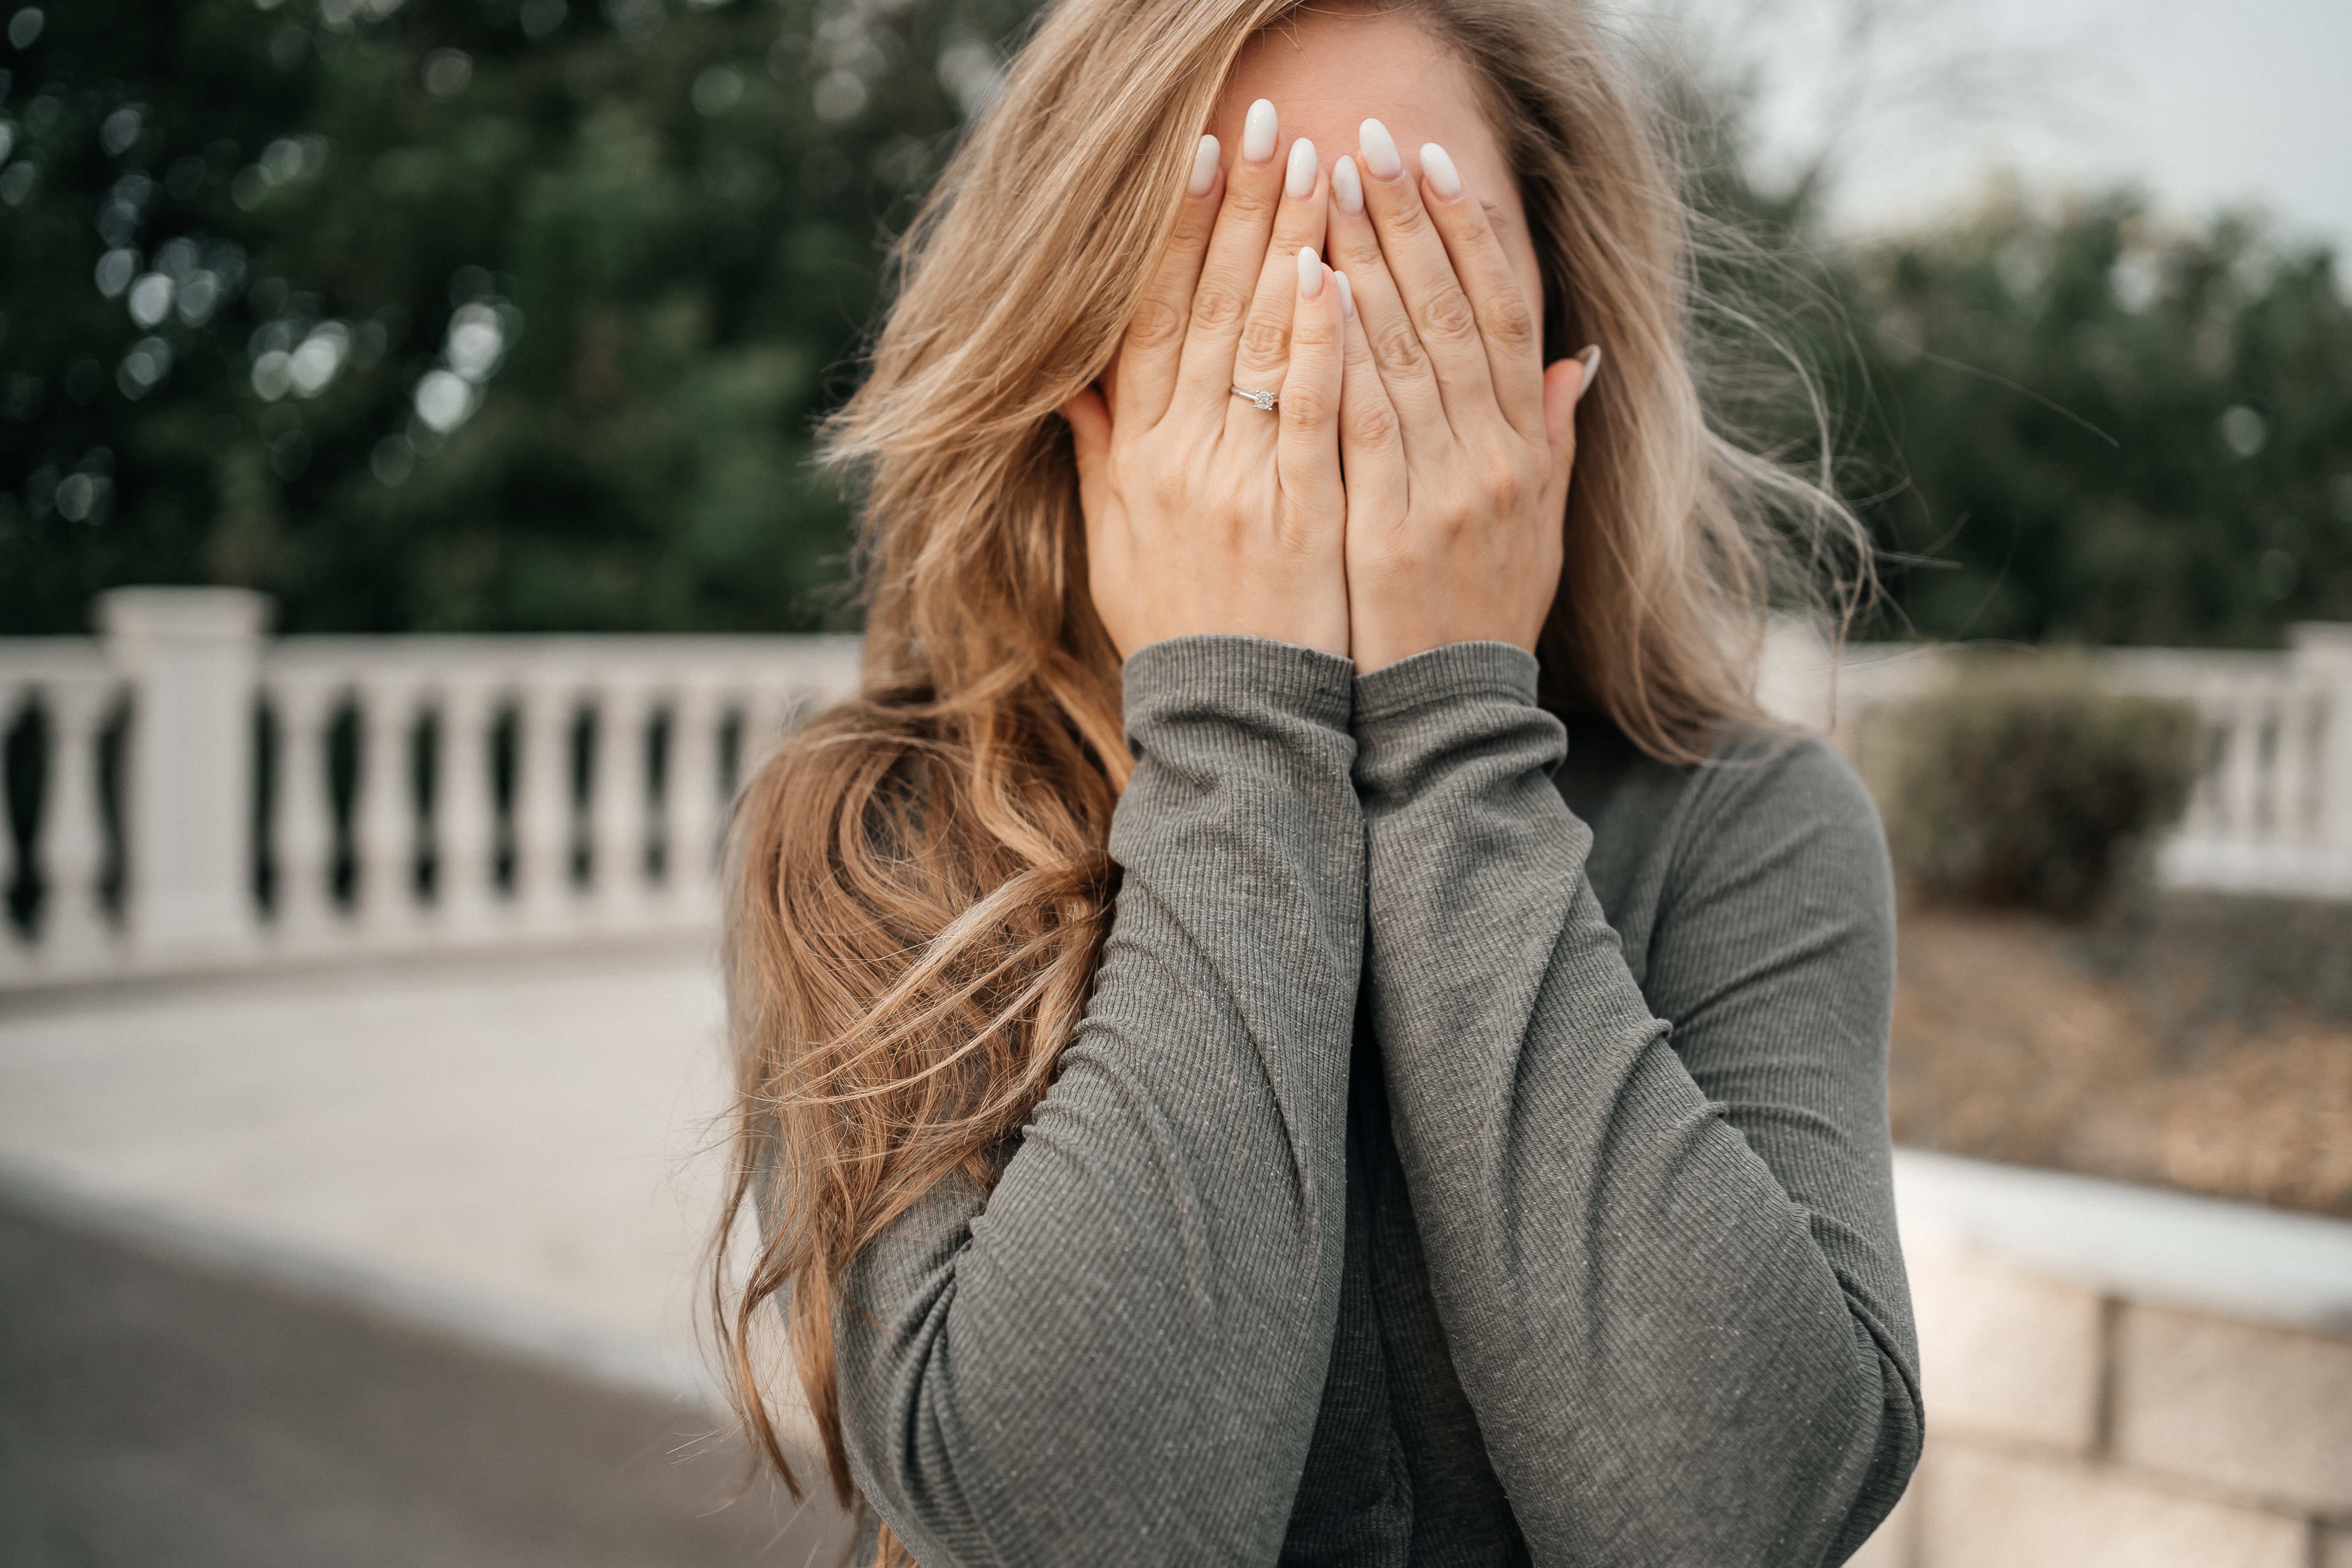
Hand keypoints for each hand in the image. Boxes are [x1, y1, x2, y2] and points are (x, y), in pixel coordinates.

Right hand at [1062, 102, 1349, 661]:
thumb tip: (1072, 384)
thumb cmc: (1179, 632)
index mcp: (1139, 457)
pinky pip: (1309, 414)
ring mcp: (1240, 484)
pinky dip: (1318, 342)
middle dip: (1240, 208)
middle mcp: (1181, 458)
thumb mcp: (1116, 544)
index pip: (1152, 318)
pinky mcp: (1301, 515)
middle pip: (1209, 308)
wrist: (1232, 724)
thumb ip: (1100, 457)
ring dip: (1288, 243)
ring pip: (1261, 344)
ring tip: (1316, 160)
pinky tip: (1332, 273)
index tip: (1197, 157)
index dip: (1173, 233)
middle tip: (1267, 121)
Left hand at [1326, 119, 1597, 673]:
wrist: (1450, 722)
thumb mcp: (1539, 532)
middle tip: (1368, 141)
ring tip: (1330, 184)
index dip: (1470, 233)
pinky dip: (1346, 353)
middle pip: (1453, 313)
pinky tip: (1317, 289)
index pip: (1503, 315)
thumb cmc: (1480, 622)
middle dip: (1410, 220)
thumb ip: (1555, 445)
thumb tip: (1577, 363)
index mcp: (1525, 452)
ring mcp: (1447, 492)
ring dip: (1371, 261)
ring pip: (1409, 351)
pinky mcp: (1393, 528)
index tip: (1435, 165)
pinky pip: (1367, 422)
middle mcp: (1495, 460)